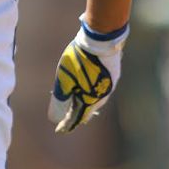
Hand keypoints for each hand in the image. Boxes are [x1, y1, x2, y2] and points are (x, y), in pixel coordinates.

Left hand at [47, 16, 128, 132]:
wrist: (101, 39)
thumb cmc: (80, 59)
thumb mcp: (64, 80)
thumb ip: (59, 100)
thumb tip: (54, 119)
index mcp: (91, 100)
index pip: (78, 117)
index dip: (67, 124)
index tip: (59, 129)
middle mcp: (103, 95)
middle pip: (88, 109)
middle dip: (77, 113)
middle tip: (68, 118)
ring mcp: (111, 84)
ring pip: (96, 98)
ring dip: (86, 101)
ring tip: (78, 102)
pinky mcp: (114, 73)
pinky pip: (102, 87)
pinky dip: (92, 90)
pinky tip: (90, 85)